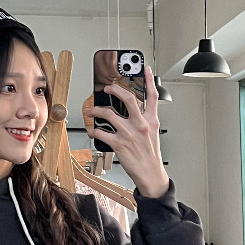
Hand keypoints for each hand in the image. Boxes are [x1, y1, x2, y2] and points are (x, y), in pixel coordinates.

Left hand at [98, 73, 167, 203]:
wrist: (151, 174)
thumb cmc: (150, 155)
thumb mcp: (153, 134)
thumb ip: (144, 120)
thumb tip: (132, 110)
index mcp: (151, 121)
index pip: (153, 96)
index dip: (149, 80)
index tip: (145, 69)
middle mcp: (141, 124)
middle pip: (127, 98)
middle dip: (115, 89)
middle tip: (107, 88)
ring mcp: (129, 134)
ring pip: (109, 114)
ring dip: (96, 110)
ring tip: (92, 111)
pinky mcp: (119, 144)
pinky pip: (101, 133)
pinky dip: (93, 131)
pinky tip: (92, 130)